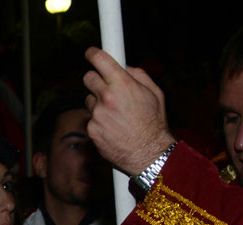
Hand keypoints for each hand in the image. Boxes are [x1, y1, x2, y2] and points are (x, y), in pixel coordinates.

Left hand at [82, 47, 175, 174]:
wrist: (148, 153)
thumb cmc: (154, 123)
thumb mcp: (155, 93)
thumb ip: (138, 75)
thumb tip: (124, 67)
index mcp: (123, 85)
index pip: (100, 60)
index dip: (93, 54)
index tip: (90, 53)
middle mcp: (107, 97)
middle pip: (88, 78)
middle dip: (95, 79)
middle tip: (104, 85)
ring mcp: (97, 114)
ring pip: (89, 100)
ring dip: (98, 103)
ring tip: (116, 114)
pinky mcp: (91, 129)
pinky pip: (91, 119)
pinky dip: (99, 121)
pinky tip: (113, 127)